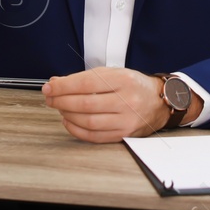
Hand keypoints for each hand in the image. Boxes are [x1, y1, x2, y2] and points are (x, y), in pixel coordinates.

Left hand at [43, 68, 192, 141]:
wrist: (160, 101)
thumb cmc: (135, 86)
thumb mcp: (113, 73)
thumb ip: (85, 78)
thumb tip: (57, 83)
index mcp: (123, 80)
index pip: (86, 83)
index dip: (63, 87)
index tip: (49, 88)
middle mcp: (127, 100)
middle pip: (85, 103)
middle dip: (61, 101)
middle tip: (50, 98)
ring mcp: (126, 120)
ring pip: (88, 121)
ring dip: (67, 115)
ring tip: (60, 108)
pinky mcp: (124, 135)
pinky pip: (94, 136)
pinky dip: (77, 130)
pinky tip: (69, 122)